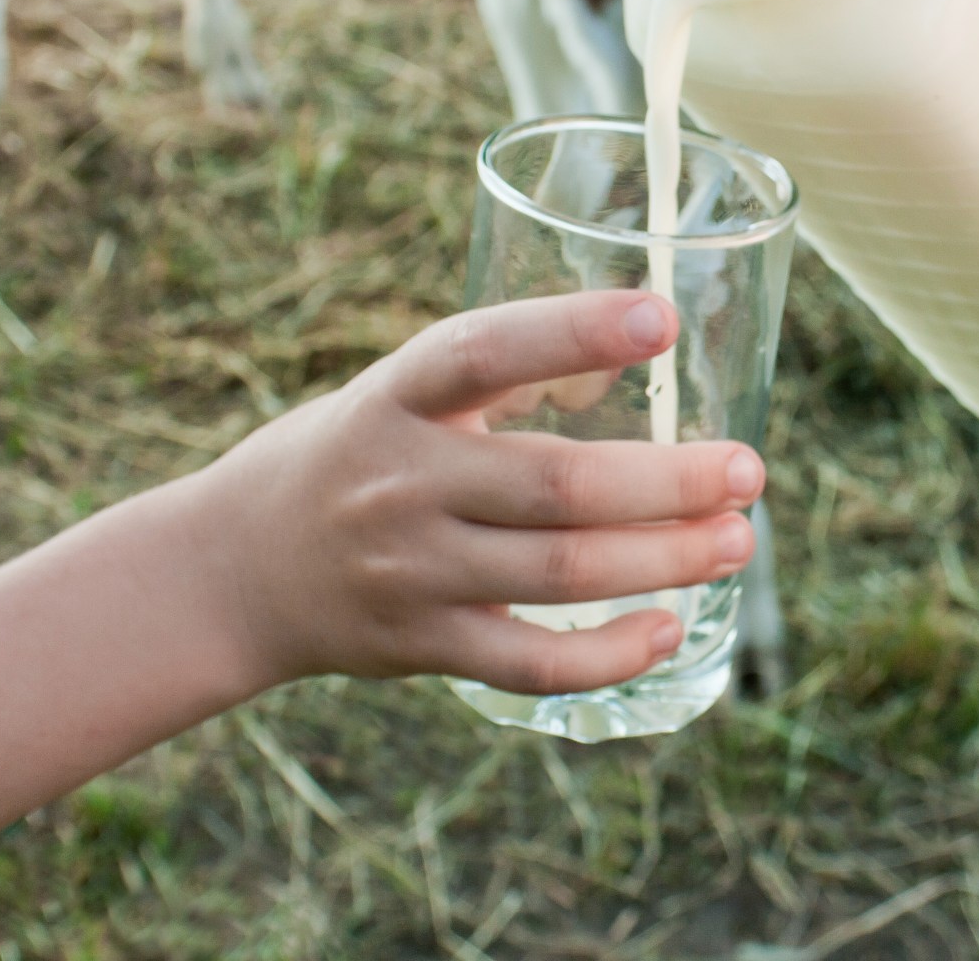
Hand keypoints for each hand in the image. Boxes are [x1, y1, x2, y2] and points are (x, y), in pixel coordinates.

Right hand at [193, 291, 763, 696]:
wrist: (231, 571)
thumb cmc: (354, 456)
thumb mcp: (402, 392)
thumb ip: (506, 375)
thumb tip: (639, 348)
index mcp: (397, 396)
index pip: (484, 350)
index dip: (573, 331)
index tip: (661, 317)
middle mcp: (401, 481)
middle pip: (555, 483)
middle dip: (668, 481)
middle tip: (748, 471)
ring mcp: (410, 571)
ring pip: (559, 572)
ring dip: (663, 558)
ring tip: (735, 541)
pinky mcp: (420, 646)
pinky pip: (529, 662)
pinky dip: (606, 653)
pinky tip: (667, 628)